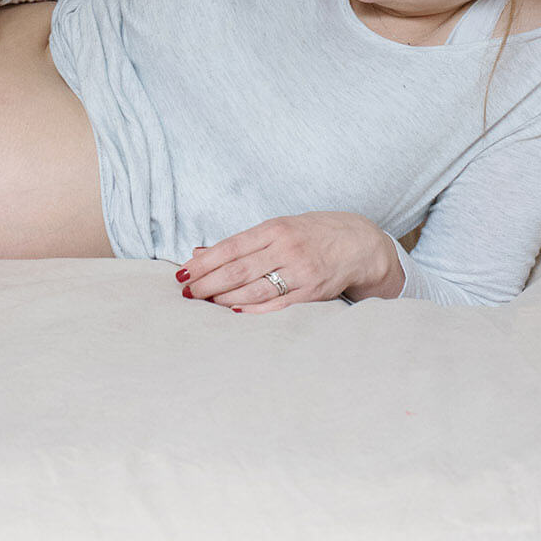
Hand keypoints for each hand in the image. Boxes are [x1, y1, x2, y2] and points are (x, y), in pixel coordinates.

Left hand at [177, 212, 404, 311]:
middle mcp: (286, 248)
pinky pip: (279, 304)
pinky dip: (255, 309)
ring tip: (205, 303)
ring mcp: (300, 271)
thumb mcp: (277, 229)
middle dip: (208, 283)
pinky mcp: (312, 292)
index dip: (204, 262)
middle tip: (187, 293)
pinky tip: (235, 311)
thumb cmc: (311, 235)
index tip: (182, 273)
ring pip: (255, 289)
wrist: (358, 243)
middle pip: (238, 269)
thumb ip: (241, 243)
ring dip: (226, 298)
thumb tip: (199, 253)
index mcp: (274, 229)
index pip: (230, 247)